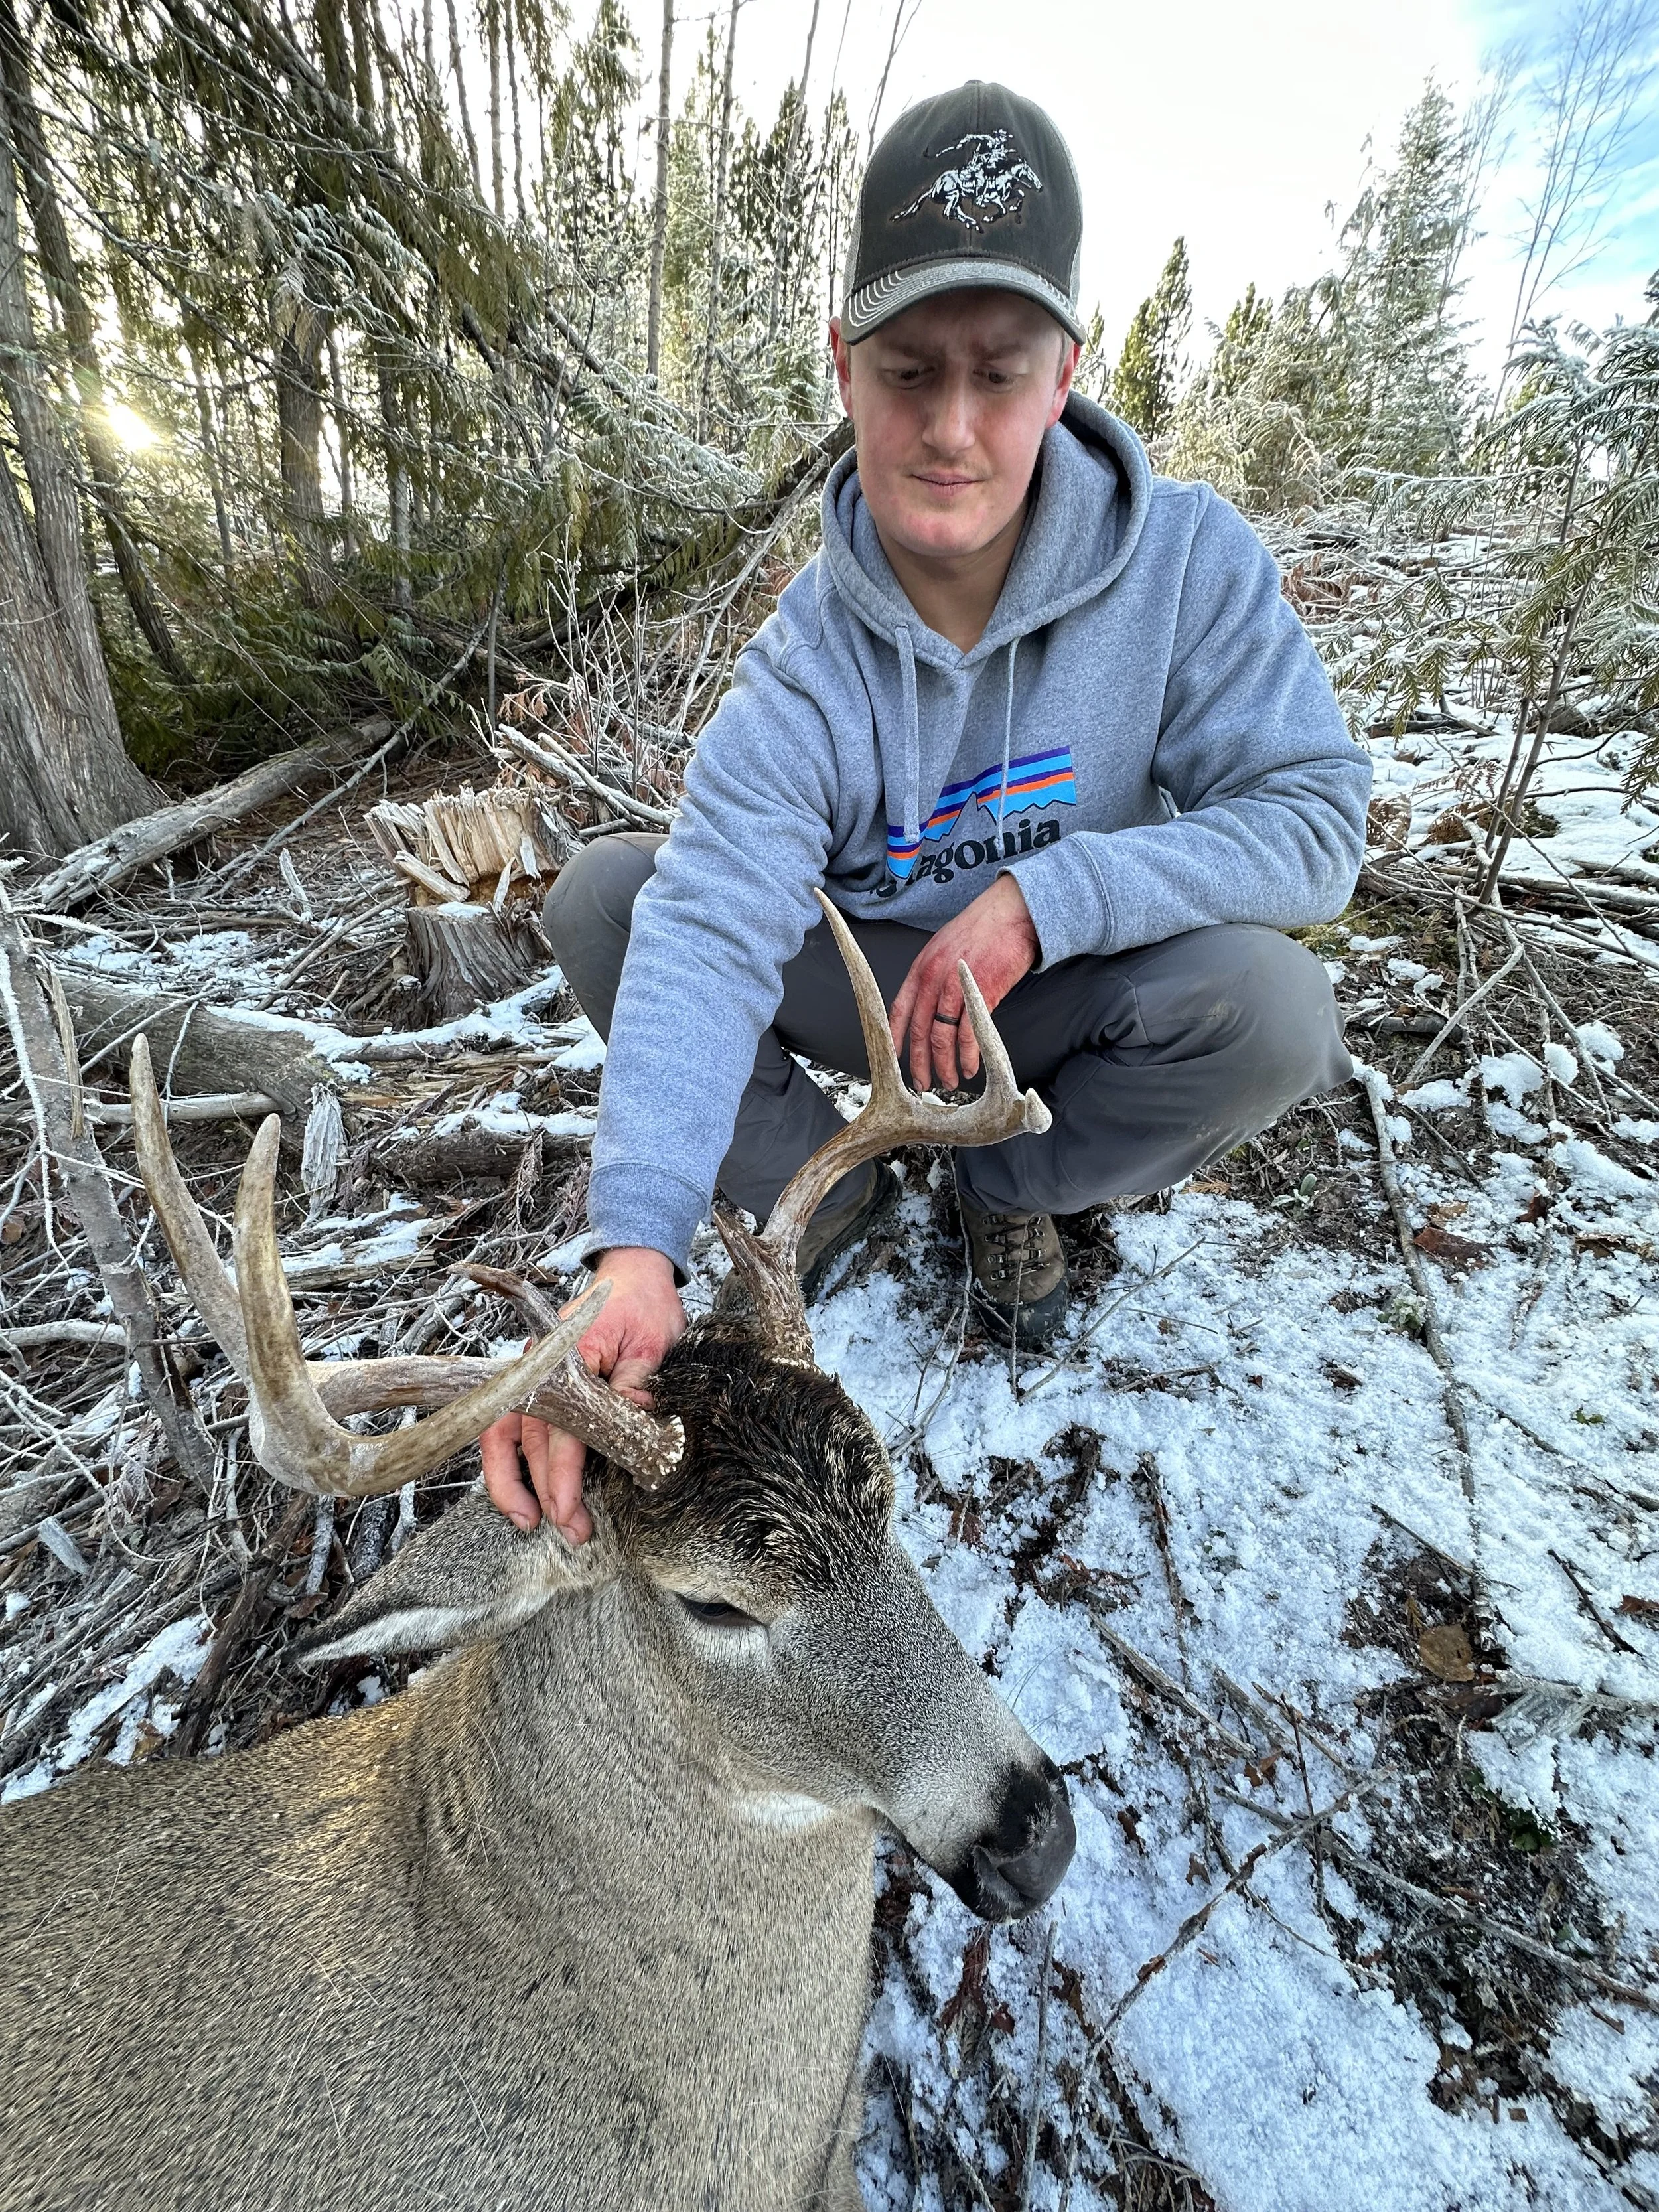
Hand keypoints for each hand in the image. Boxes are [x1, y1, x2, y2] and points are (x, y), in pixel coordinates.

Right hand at [479, 1247, 684, 1540]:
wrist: (632, 1279)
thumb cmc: (645, 1308)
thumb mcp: (654, 1342)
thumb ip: (639, 1380)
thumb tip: (634, 1417)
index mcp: (571, 1354)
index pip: (561, 1427)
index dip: (563, 1474)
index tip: (569, 1510)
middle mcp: (541, 1367)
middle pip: (529, 1439)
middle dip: (544, 1491)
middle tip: (571, 1530)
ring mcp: (533, 1375)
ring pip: (503, 1435)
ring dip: (512, 1482)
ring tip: (530, 1520)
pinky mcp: (536, 1386)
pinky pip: (512, 1429)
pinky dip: (512, 1462)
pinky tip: (525, 1492)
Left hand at [888, 872, 1038, 1091]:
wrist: (1012, 912)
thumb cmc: (983, 929)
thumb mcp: (946, 949)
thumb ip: (935, 978)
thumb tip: (933, 1008)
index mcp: (921, 968)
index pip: (898, 1009)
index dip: (894, 1038)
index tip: (892, 1061)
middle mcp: (934, 978)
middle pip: (918, 1030)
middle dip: (918, 1062)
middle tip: (922, 1084)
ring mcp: (957, 986)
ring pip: (942, 1036)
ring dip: (944, 1065)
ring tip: (948, 1082)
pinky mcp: (982, 993)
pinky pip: (969, 1033)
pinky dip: (968, 1056)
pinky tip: (970, 1069)